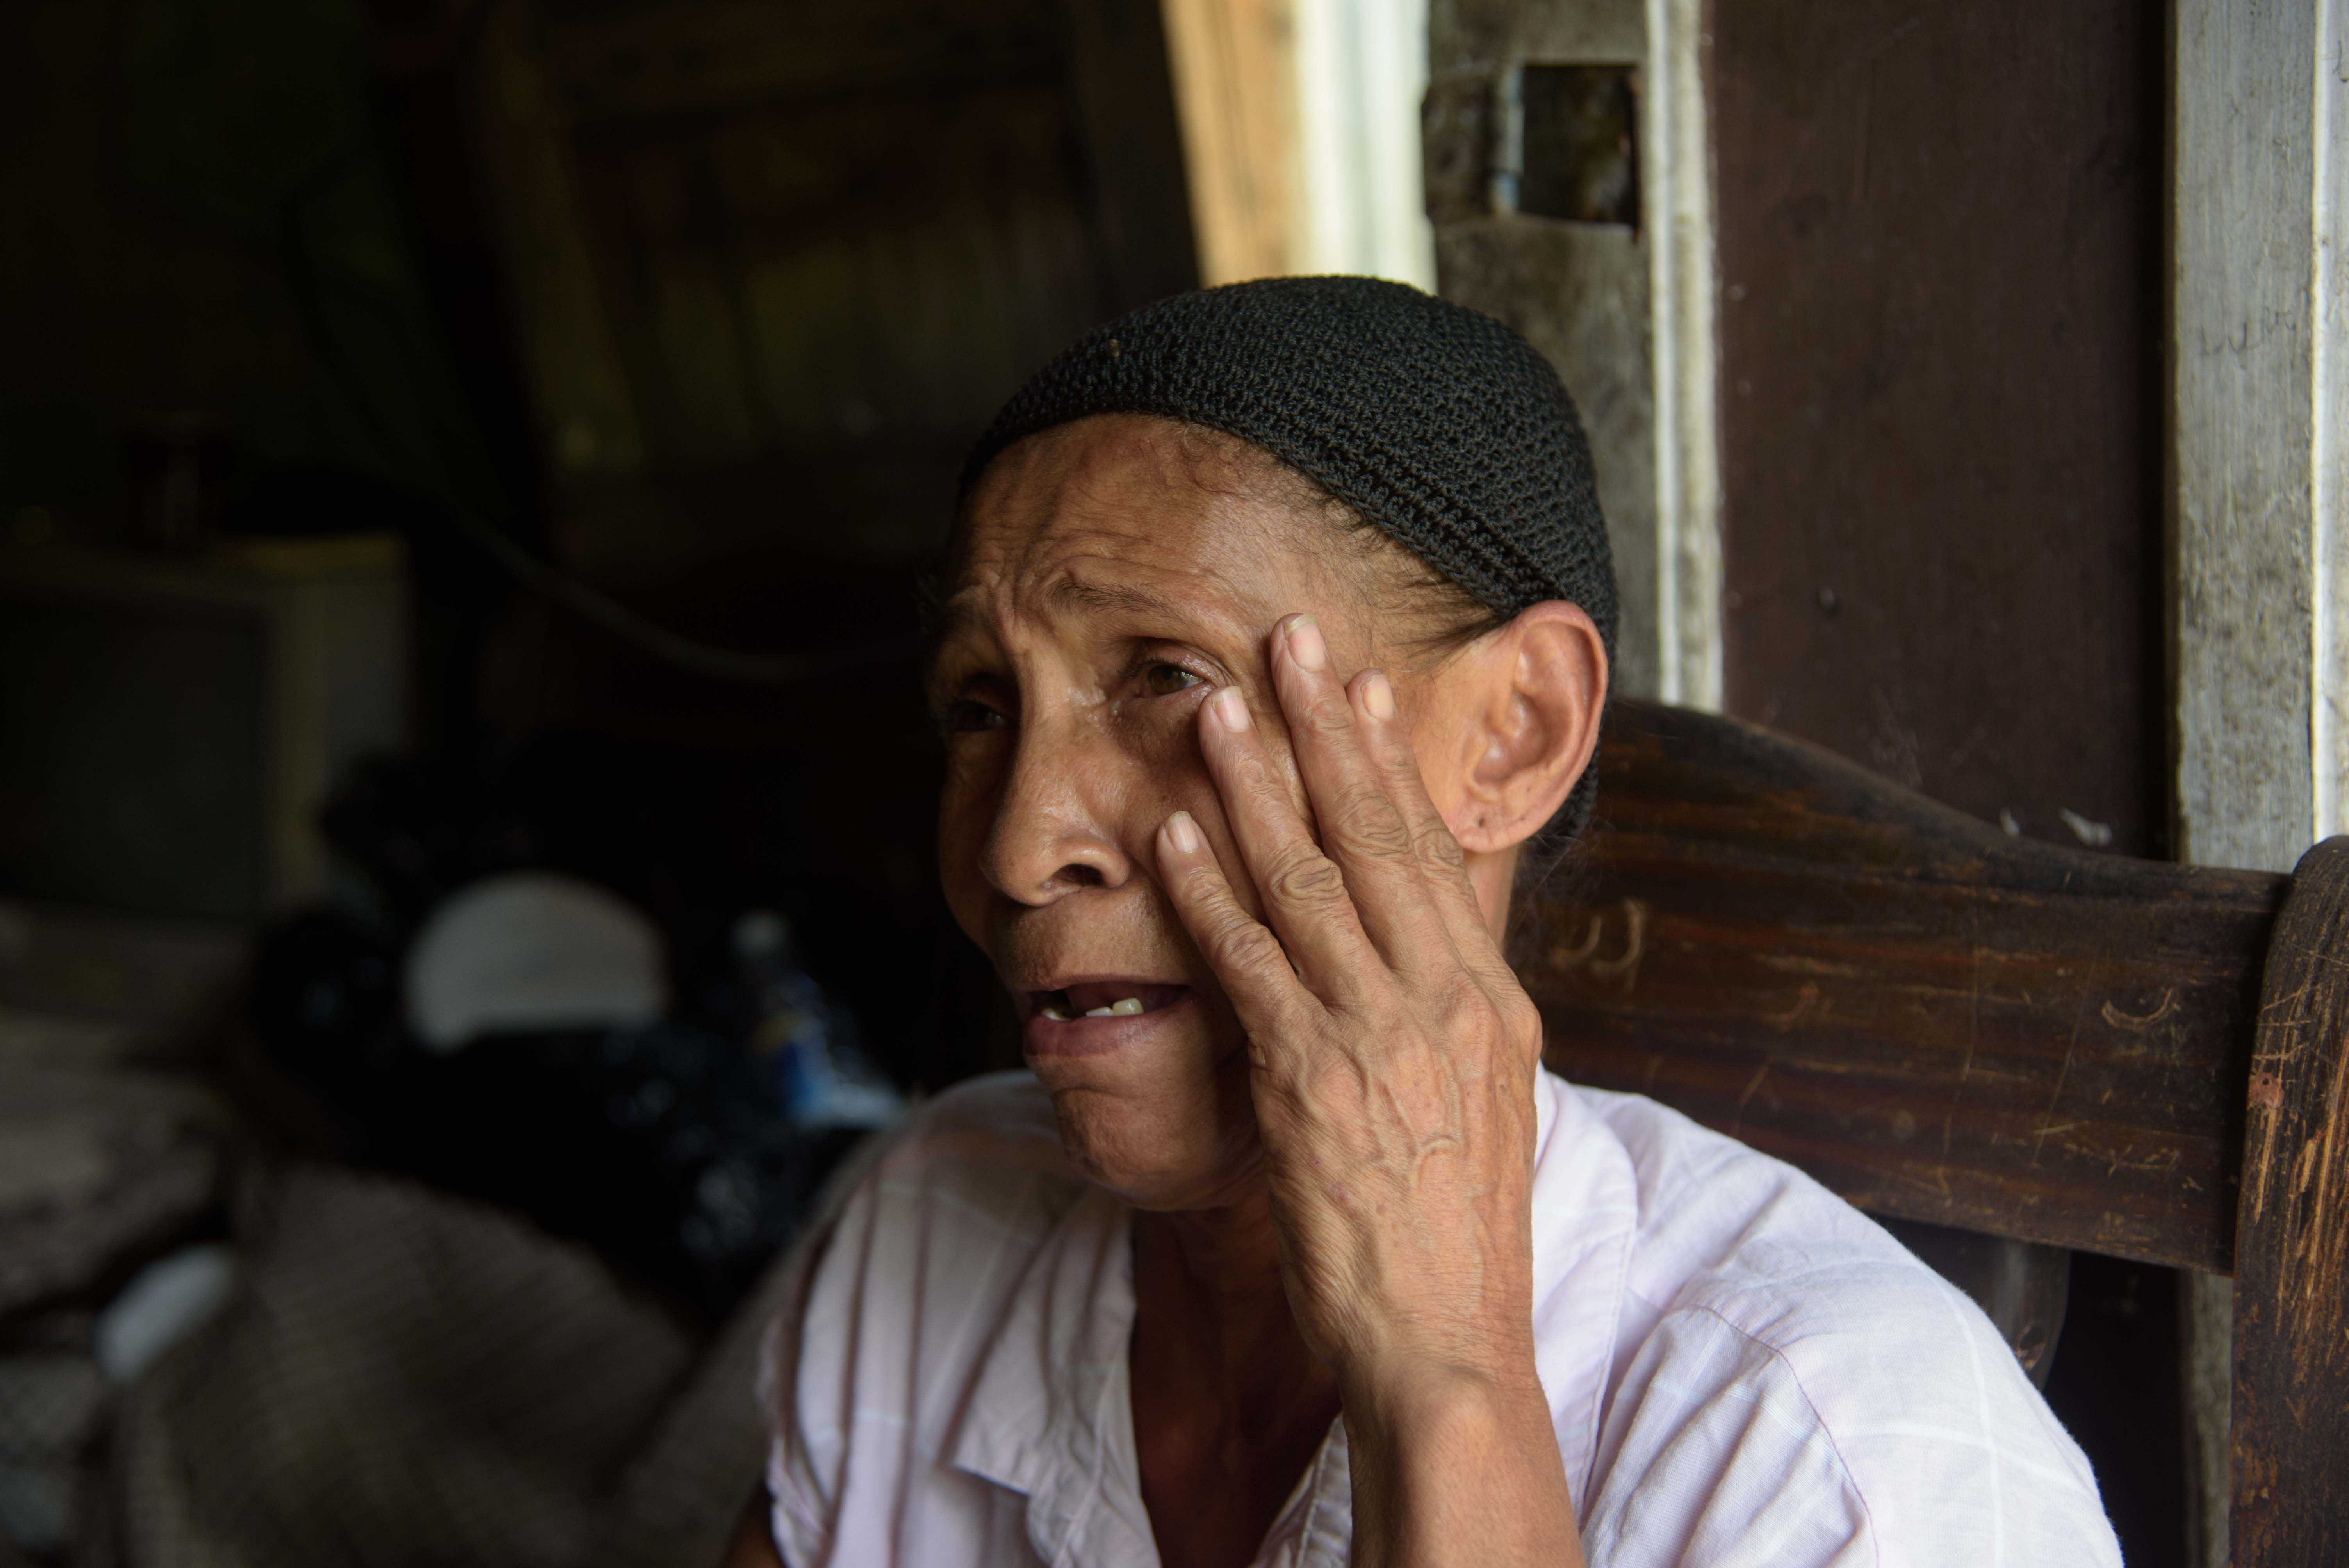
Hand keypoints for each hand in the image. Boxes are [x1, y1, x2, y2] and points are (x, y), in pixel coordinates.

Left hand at [1155, 613, 1576, 1564]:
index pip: (1434, 856)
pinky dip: (1210, 891)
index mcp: (1492, 1004)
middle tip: (1291, 642)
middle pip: (1377, 837)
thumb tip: (1413, 965)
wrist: (1451, 1348)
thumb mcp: (1483, 1112)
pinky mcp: (1312, 1081)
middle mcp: (1445, 1001)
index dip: (1393, 766)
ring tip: (1214, 709)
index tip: (1365, 690)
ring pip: (1309, 881)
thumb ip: (1446, 1026)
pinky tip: (1174, 834)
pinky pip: (1251, 964)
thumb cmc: (1457, 1242)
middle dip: (1329, 731)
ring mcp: (1380, 1036)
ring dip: (1256, 786)